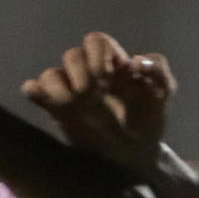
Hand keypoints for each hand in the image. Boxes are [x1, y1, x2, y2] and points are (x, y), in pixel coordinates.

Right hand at [21, 32, 174, 173]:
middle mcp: (87, 73)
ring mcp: (70, 91)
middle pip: (72, 55)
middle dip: (81, 72)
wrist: (137, 156)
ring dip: (58, 86)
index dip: (98, 54)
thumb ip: (158, 71)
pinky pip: (35, 91)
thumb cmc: (149, 120)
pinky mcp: (56, 110)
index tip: (108, 78)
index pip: (96, 41)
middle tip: (92, 94)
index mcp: (111, 64)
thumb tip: (136, 61)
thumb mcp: (164, 94)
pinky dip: (34, 91)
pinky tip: (49, 103)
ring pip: (51, 74)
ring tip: (74, 103)